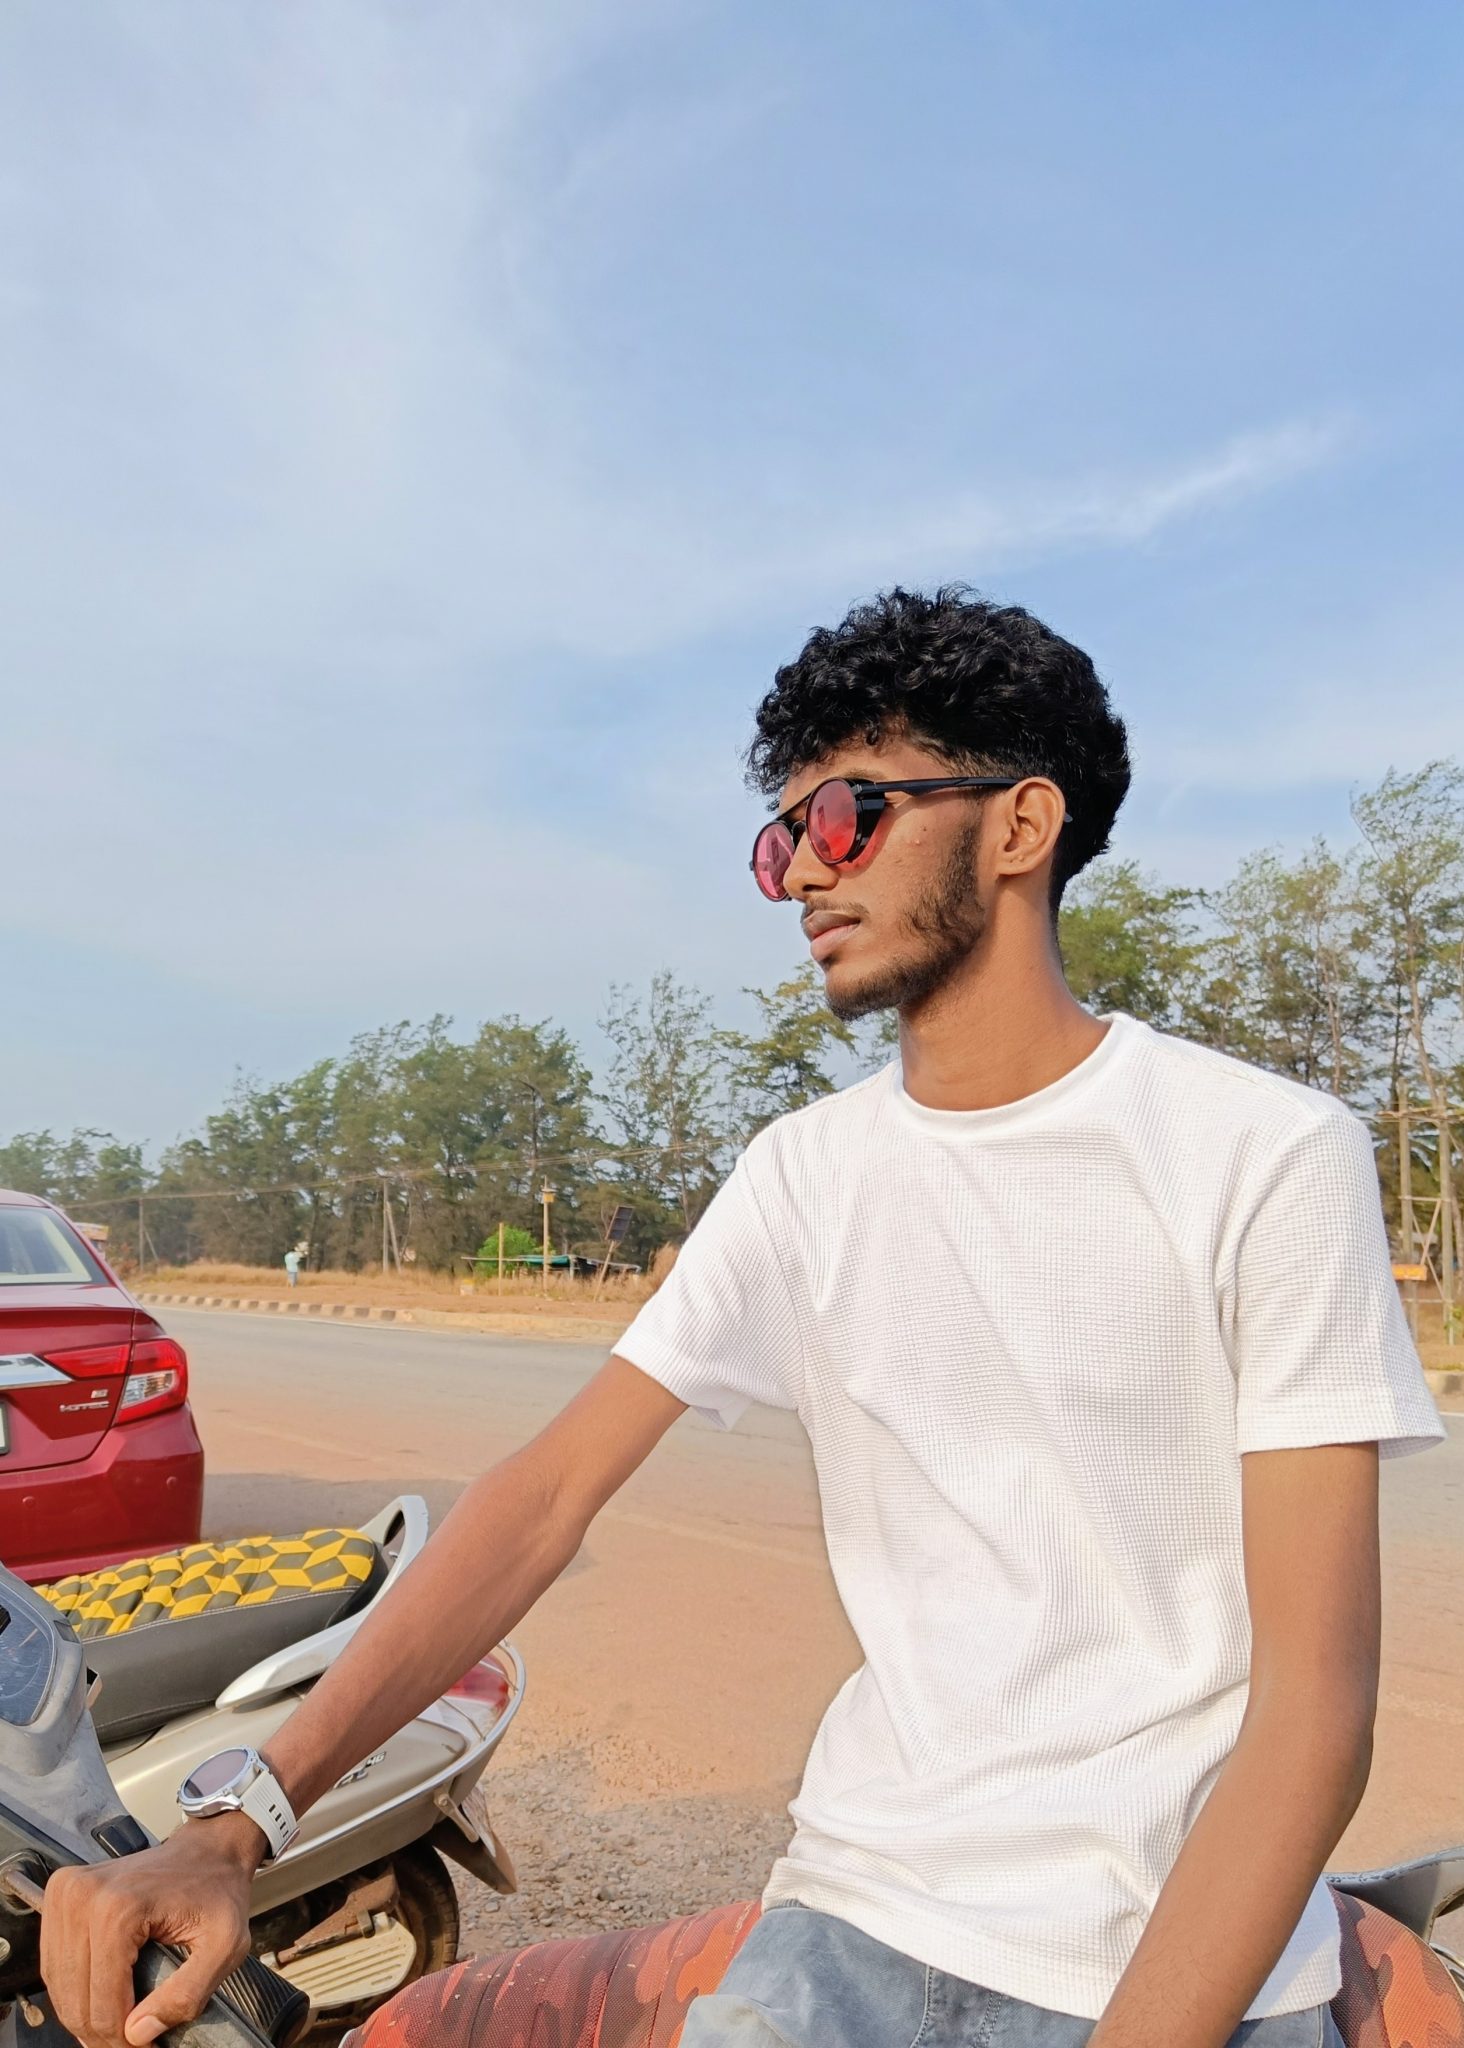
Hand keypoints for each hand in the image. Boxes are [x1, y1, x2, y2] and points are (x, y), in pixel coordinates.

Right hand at [40, 1814, 263, 2047]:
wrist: (208, 1848)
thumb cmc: (219, 1892)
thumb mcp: (225, 1945)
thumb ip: (187, 1995)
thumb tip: (137, 2034)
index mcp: (119, 1910)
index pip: (104, 2005)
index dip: (124, 2040)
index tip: (147, 2047)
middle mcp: (83, 1897)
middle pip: (75, 2000)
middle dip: (102, 2034)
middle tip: (132, 2042)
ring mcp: (66, 1893)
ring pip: (58, 1986)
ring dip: (84, 2015)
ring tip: (117, 2026)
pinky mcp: (61, 1893)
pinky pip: (53, 1963)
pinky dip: (73, 1989)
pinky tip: (99, 1998)